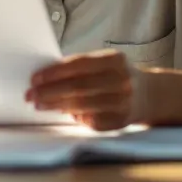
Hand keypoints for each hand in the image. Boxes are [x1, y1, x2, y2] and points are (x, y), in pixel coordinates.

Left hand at [25, 49, 143, 131]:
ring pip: (83, 105)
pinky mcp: (120, 121)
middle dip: (50, 91)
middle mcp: (121, 80)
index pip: (79, 65)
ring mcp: (123, 102)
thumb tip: (46, 77)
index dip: (54, 72)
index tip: (35, 78)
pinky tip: (64, 113)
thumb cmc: (117, 76)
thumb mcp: (105, 63)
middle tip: (31, 95)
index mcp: (115, 60)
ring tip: (40, 105)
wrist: (150, 94)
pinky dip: (75, 117)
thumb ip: (80, 68)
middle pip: (78, 87)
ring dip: (57, 105)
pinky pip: (92, 121)